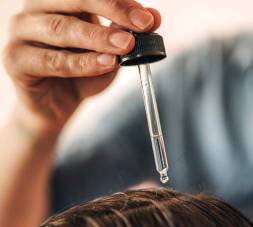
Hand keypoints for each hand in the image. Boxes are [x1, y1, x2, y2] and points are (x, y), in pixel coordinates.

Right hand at [3, 0, 160, 133]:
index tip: (147, 18)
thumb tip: (154, 17)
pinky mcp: (15, 60)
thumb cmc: (80, 76)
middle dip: (111, 10)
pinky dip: (82, 63)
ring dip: (97, 38)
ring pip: (61, 29)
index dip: (118, 1)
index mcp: (58, 1)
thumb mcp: (109, 53)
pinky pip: (52, 60)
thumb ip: (126, 35)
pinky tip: (106, 64)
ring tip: (125, 47)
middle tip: (141, 25)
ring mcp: (21, 32)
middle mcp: (36, 9)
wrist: (55, 106)